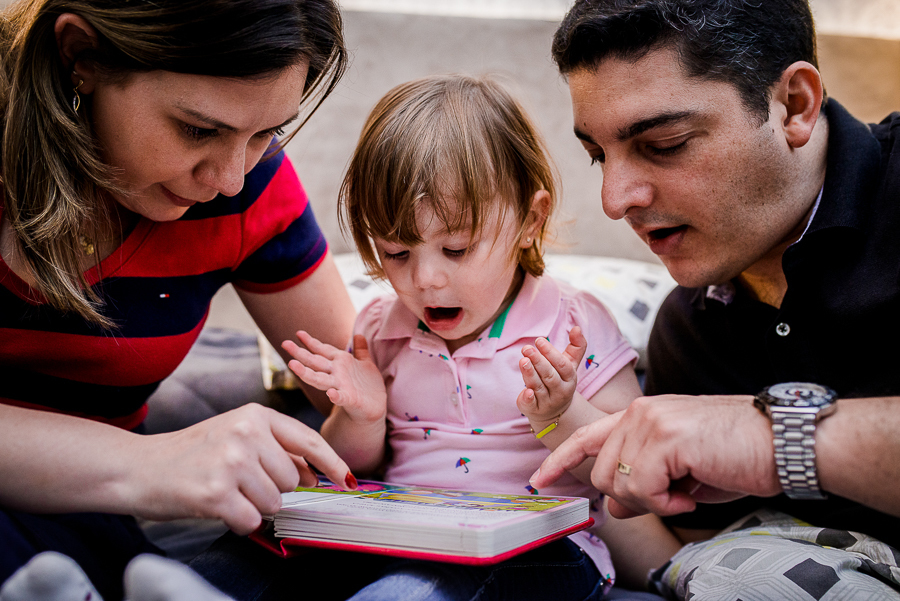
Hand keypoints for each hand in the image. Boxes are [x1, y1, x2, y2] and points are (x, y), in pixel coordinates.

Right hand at [128, 403, 354, 534]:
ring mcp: (231, 462)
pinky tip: (217, 506)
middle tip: (240, 483)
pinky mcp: (216, 493)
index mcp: (254, 415)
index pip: (308, 440)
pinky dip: (238, 521)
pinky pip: (251, 520)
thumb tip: (318, 474)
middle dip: (273, 490)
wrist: (138, 468)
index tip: (349, 480)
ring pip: (274, 502)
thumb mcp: (236, 436)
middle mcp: (246, 433)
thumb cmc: (192, 454)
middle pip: (293, 479)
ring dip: (254, 506)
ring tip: (225, 491)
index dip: (332, 463)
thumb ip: (277, 450)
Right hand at [283, 331, 386, 423]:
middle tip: (285, 343)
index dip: (310, 342)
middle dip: (300, 353)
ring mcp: (340, 387)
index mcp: (339, 363)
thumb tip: (359, 335)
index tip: (298, 333)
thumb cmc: (367, 387)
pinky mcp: (350, 399)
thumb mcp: (365, 364)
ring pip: (320, 379)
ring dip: (306, 373)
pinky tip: (331, 393)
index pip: (322, 351)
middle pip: (315, 362)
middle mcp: (336, 375)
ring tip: (292, 364)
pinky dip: (335, 396)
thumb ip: (361, 351)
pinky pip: (341, 397)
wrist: (374, 409)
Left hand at [517, 327, 586, 424]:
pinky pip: (531, 405)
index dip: (550, 352)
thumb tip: (577, 328)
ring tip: (522, 360)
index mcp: (570, 378)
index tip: (539, 340)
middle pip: (550, 376)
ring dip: (530, 374)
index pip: (562, 365)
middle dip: (538, 361)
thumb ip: (576, 346)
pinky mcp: (534, 409)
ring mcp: (547, 402)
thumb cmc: (560, 380)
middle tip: (526, 348)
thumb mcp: (570, 364)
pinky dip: (528, 398)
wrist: (555, 411)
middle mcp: (560, 391)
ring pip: (538, 387)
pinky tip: (525, 391)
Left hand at [529, 394, 781, 516]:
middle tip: (675, 495)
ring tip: (688, 488)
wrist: (785, 444)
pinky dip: (667, 501)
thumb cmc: (739, 456)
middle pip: (602, 472)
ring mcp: (649, 420)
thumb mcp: (682, 476)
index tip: (540, 479)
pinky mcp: (664, 437)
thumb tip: (616, 504)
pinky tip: (693, 489)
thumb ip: (644, 484)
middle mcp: (639, 412)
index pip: (589, 437)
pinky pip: (642, 488)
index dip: (561, 460)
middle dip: (633, 497)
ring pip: (618, 482)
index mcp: (642, 415)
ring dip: (652, 500)